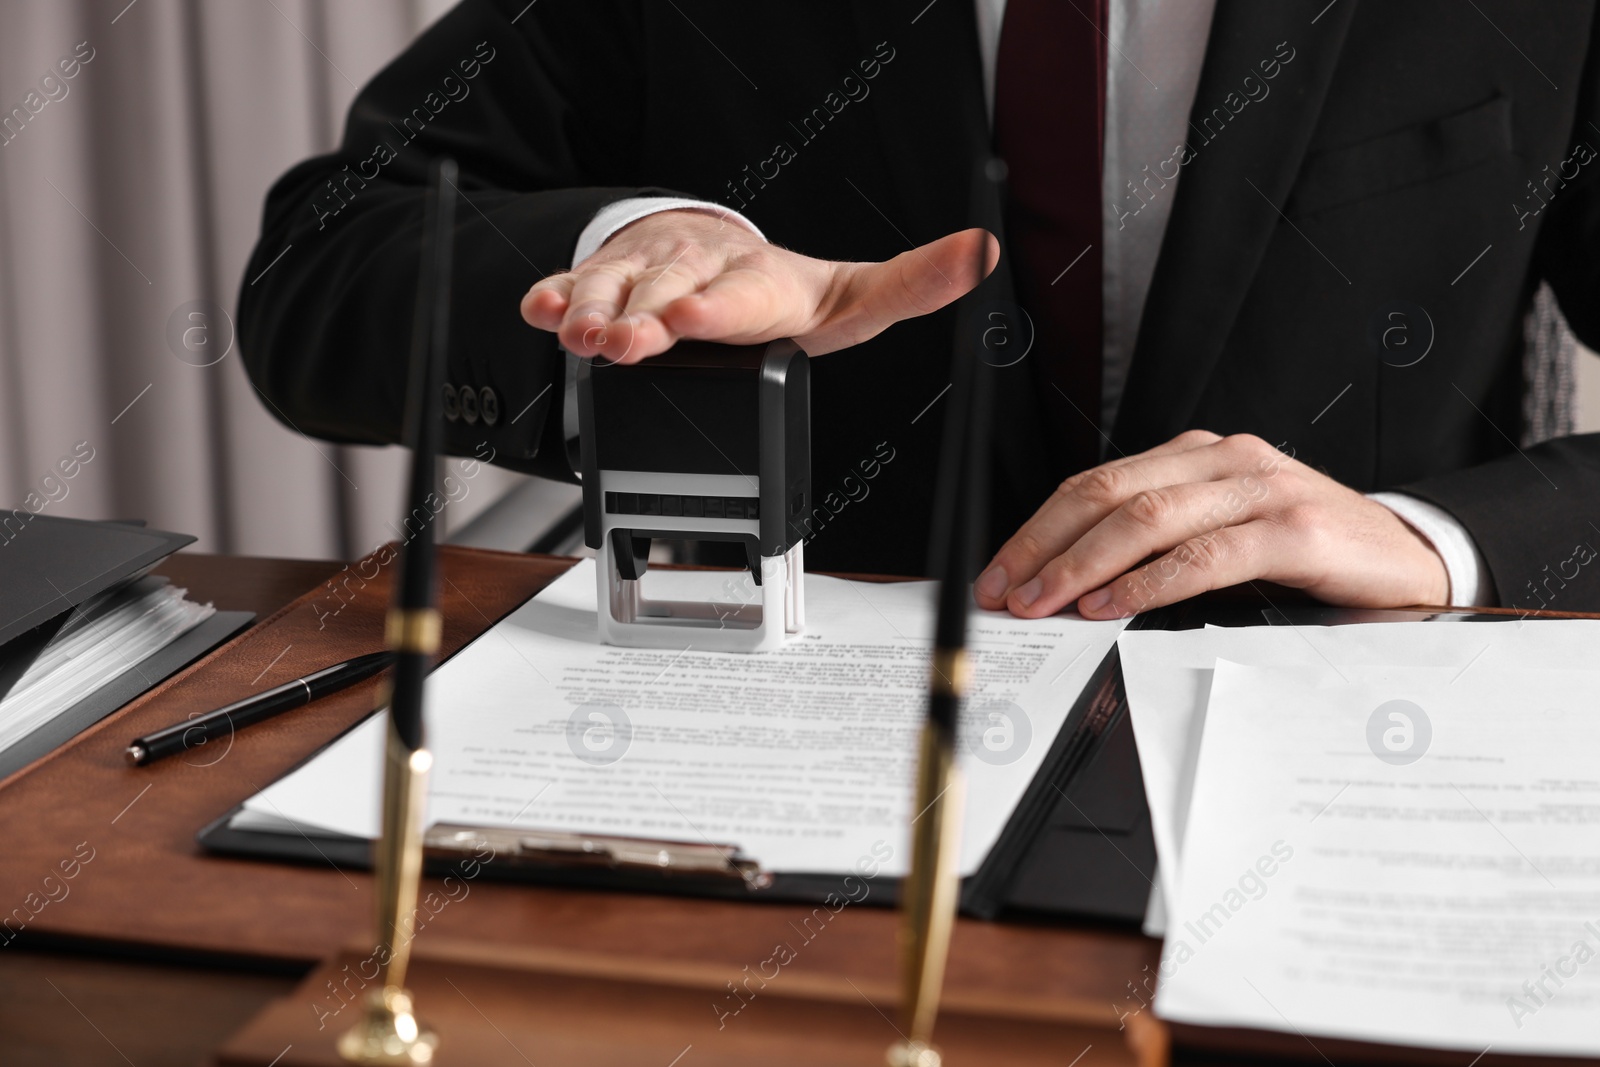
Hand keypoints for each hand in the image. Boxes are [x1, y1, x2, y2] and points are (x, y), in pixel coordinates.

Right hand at [521, 209, 996, 361]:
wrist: (719, 261)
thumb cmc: (783, 294)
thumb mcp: (856, 297)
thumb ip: (914, 284)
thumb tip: (983, 252)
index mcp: (761, 282)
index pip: (739, 297)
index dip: (715, 311)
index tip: (693, 322)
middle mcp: (702, 268)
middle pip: (669, 293)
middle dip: (645, 319)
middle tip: (629, 343)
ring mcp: (650, 272)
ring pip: (615, 288)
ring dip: (593, 311)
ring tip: (580, 337)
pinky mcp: (609, 279)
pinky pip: (575, 284)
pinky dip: (552, 296)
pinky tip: (540, 312)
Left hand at [973, 431, 1450, 619]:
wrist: (1412, 560)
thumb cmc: (1308, 555)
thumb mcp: (1223, 539)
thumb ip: (1159, 547)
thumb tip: (1069, 588)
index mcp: (1198, 457)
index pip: (1097, 483)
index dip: (1037, 528)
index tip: (998, 573)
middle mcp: (1225, 459)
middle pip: (1107, 494)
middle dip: (1044, 546)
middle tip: (1005, 592)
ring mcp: (1262, 488)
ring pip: (1147, 518)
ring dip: (1083, 565)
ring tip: (1045, 602)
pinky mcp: (1295, 530)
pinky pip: (1206, 554)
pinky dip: (1149, 582)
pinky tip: (1113, 604)